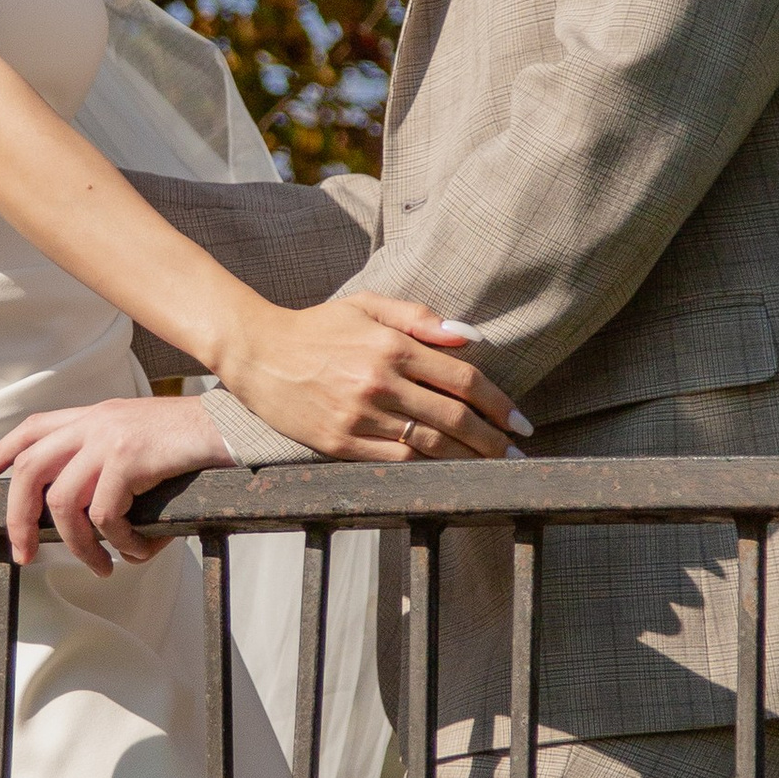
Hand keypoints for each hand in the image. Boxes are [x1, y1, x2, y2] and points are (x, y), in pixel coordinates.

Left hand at [0, 393, 233, 573]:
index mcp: (94, 417)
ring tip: (101, 567)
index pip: (31, 429)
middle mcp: (94, 422)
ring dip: (77, 547)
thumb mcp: (140, 441)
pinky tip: (138, 549)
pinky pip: (104, 515)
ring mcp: (108, 438)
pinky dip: (119, 542)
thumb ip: (108, 460)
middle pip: (29, 470)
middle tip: (25, 556)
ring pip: (63, 503)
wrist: (232, 429)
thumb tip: (86, 518)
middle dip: (18, 519)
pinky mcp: (128, 458)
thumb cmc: (192, 445)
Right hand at [217, 291, 527, 460]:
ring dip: (470, 459)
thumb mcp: (368, 305)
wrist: (257, 353)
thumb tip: (470, 338)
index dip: (500, 404)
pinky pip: (397, 460)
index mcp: (391, 346)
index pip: (463, 380)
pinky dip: (431, 468)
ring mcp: (360, 416)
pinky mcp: (340, 443)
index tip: (521, 421)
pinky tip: (451, 472)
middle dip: (494, 439)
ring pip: (431, 444)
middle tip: (518, 453)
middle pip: (455, 417)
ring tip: (495, 468)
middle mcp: (379, 382)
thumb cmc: (318, 327)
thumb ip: (420, 318)